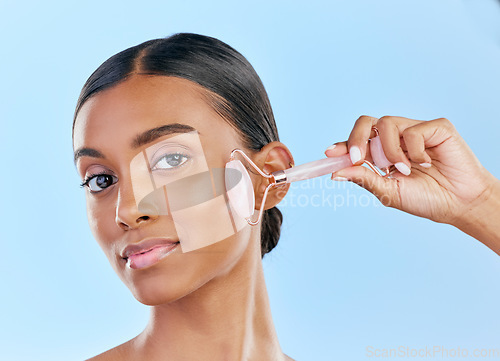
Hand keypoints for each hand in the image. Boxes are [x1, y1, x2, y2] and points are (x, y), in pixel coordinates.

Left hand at [325, 115, 498, 228]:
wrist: (459, 204)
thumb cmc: (426, 199)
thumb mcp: (389, 192)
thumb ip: (364, 179)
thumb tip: (336, 173)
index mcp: (381, 154)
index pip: (357, 142)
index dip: (342, 145)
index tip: (330, 154)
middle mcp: (395, 139)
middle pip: (366, 122)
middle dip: (357, 138)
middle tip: (357, 158)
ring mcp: (415, 130)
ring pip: (387, 124)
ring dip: (390, 150)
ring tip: (404, 169)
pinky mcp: (436, 127)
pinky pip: (414, 130)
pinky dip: (415, 150)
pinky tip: (427, 163)